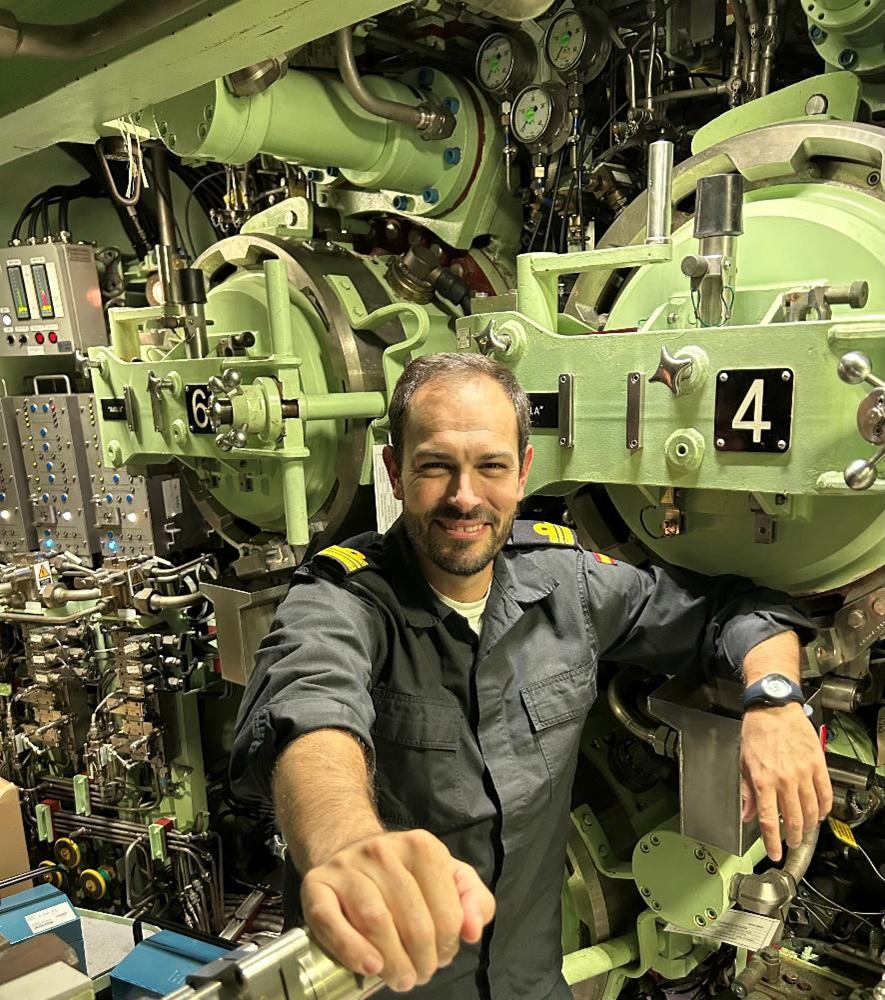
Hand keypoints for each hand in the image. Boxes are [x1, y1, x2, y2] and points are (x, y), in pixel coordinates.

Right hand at [301, 829, 494, 992]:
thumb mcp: (447, 877)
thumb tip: (472, 929)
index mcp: (422, 846)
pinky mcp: (316, 884)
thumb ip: (472, 900)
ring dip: (393, 962)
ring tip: (399, 978)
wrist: (349, 852)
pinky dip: (352, 949)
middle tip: (418, 974)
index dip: (448, 946)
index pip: (448, 913)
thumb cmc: (405, 875)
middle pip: (414, 922)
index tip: (441, 955)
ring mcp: (347, 866)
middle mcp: (383, 850)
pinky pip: (331, 921)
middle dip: (422, 961)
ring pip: (376, 922)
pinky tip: (370, 966)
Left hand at [740, 703, 832, 860]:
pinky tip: (819, 814)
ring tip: (804, 831)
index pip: (768, 820)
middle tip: (791, 843)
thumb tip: (747, 814)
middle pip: (792, 819)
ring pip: (811, 810)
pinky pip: (825, 793)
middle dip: (792, 837)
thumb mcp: (744, 762)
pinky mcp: (817, 765)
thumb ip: (747, 792)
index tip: (774, 853)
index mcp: (763, 780)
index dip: (772, 841)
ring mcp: (803, 773)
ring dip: (808, 826)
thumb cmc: (756, 733)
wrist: (773, 709)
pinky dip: (823, 808)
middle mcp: (784, 780)